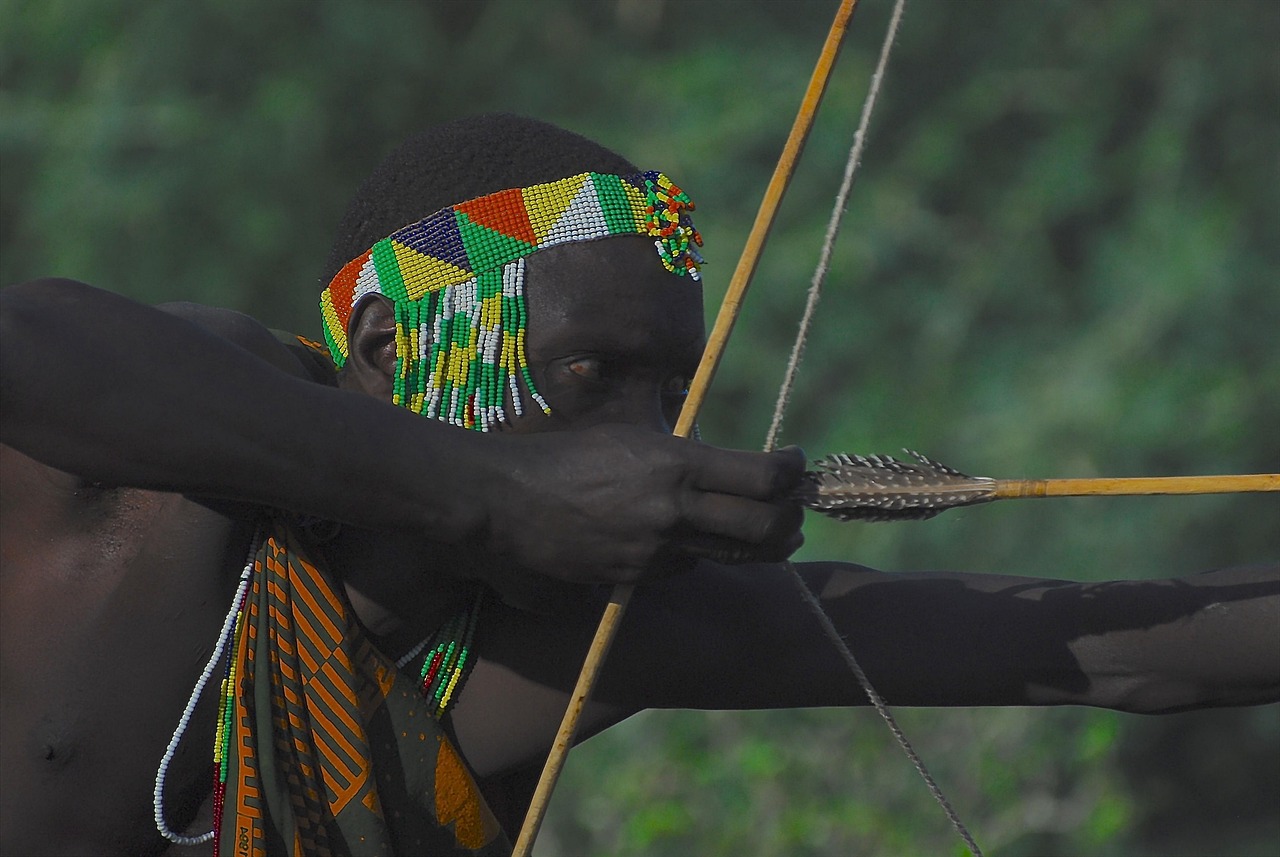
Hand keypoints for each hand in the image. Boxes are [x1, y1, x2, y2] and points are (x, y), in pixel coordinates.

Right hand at [477, 424, 804, 585]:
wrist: (506, 500)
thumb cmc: (566, 456)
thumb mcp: (630, 438)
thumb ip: (681, 455)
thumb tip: (725, 466)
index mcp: (675, 461)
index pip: (762, 474)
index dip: (792, 472)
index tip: (797, 465)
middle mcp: (672, 507)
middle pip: (764, 527)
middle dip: (790, 523)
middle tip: (794, 516)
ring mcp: (655, 548)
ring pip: (727, 555)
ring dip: (748, 545)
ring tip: (755, 533)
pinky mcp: (634, 577)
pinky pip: (680, 569)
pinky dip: (688, 556)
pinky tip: (676, 541)